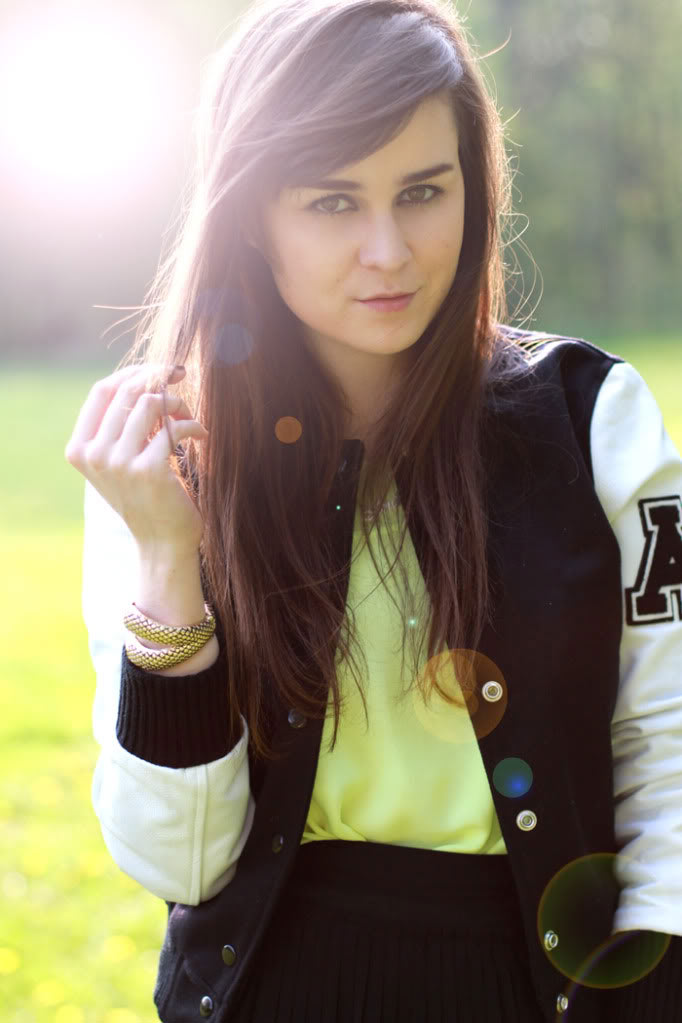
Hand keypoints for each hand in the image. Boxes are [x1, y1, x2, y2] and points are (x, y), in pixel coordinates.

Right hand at [65, 364, 208, 557]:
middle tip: (184, 381)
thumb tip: (145, 376)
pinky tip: (201, 434)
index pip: (102, 390)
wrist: (162, 541)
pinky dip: (193, 426)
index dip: (134, 372)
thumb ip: (121, 423)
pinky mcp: (147, 470)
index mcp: (79, 448)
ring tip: (190, 417)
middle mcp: (93, 454)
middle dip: (160, 380)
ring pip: (150, 403)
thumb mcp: (121, 458)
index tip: (162, 370)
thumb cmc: (147, 495)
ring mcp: (118, 463)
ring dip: (178, 403)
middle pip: (127, 391)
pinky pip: (174, 427)